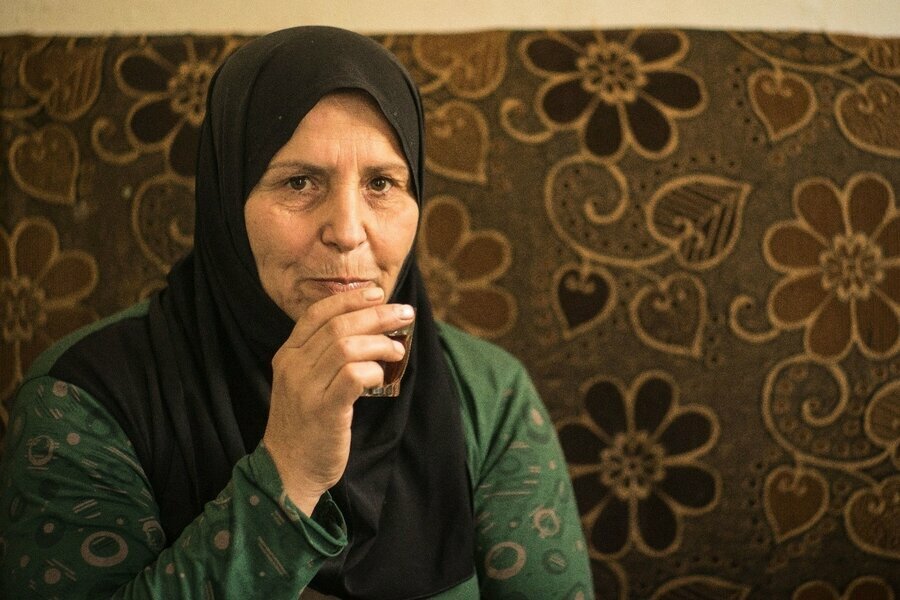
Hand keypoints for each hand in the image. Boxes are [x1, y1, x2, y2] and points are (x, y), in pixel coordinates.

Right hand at [261, 286, 413, 515]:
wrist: (287, 470)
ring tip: (399, 350)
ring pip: (346, 346)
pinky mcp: (323, 411)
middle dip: (376, 315)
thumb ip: (326, 357)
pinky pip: (352, 376)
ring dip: (380, 343)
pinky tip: (384, 374)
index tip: (377, 293)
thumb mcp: (305, 383)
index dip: (350, 299)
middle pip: (338, 325)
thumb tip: (369, 330)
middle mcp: (293, 366)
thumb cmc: (306, 424)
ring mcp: (305, 388)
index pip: (318, 313)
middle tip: (405, 314)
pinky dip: (373, 369)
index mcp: (287, 355)